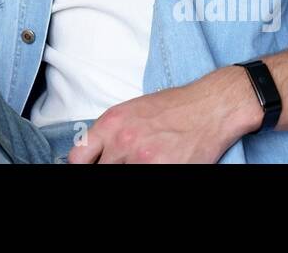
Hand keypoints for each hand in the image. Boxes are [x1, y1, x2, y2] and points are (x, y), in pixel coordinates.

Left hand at [67, 65, 262, 162]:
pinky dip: (151, 175)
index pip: (78, 158)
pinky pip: (144, 180)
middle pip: (100, 170)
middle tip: (123, 164)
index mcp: (111, 124)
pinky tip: (161, 165)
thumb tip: (95, 154)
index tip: (90, 167)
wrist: (209, 107)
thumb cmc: (173, 107)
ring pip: (122, 175)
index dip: (83, 166)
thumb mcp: (131, 111)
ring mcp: (143, 159)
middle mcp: (123, 141)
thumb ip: (110, 133)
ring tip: (146, 161)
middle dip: (109, 168)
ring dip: (130, 171)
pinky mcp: (164, 169)